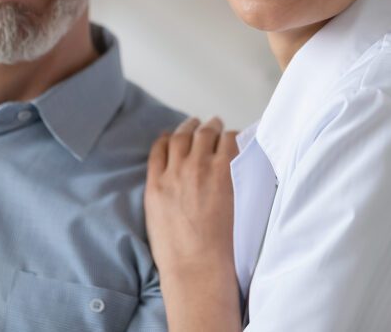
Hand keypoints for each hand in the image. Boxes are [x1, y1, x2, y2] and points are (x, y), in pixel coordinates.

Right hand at [145, 116, 241, 331]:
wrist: (196, 266)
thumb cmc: (177, 253)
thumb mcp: (155, 220)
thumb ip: (160, 196)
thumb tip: (169, 190)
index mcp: (157, 183)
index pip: (160, 147)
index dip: (168, 136)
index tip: (174, 134)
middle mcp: (176, 171)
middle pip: (183, 135)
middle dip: (192, 126)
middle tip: (200, 123)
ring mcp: (200, 169)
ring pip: (205, 134)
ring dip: (212, 126)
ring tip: (218, 125)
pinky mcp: (224, 173)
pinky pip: (228, 143)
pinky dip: (231, 137)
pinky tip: (235, 138)